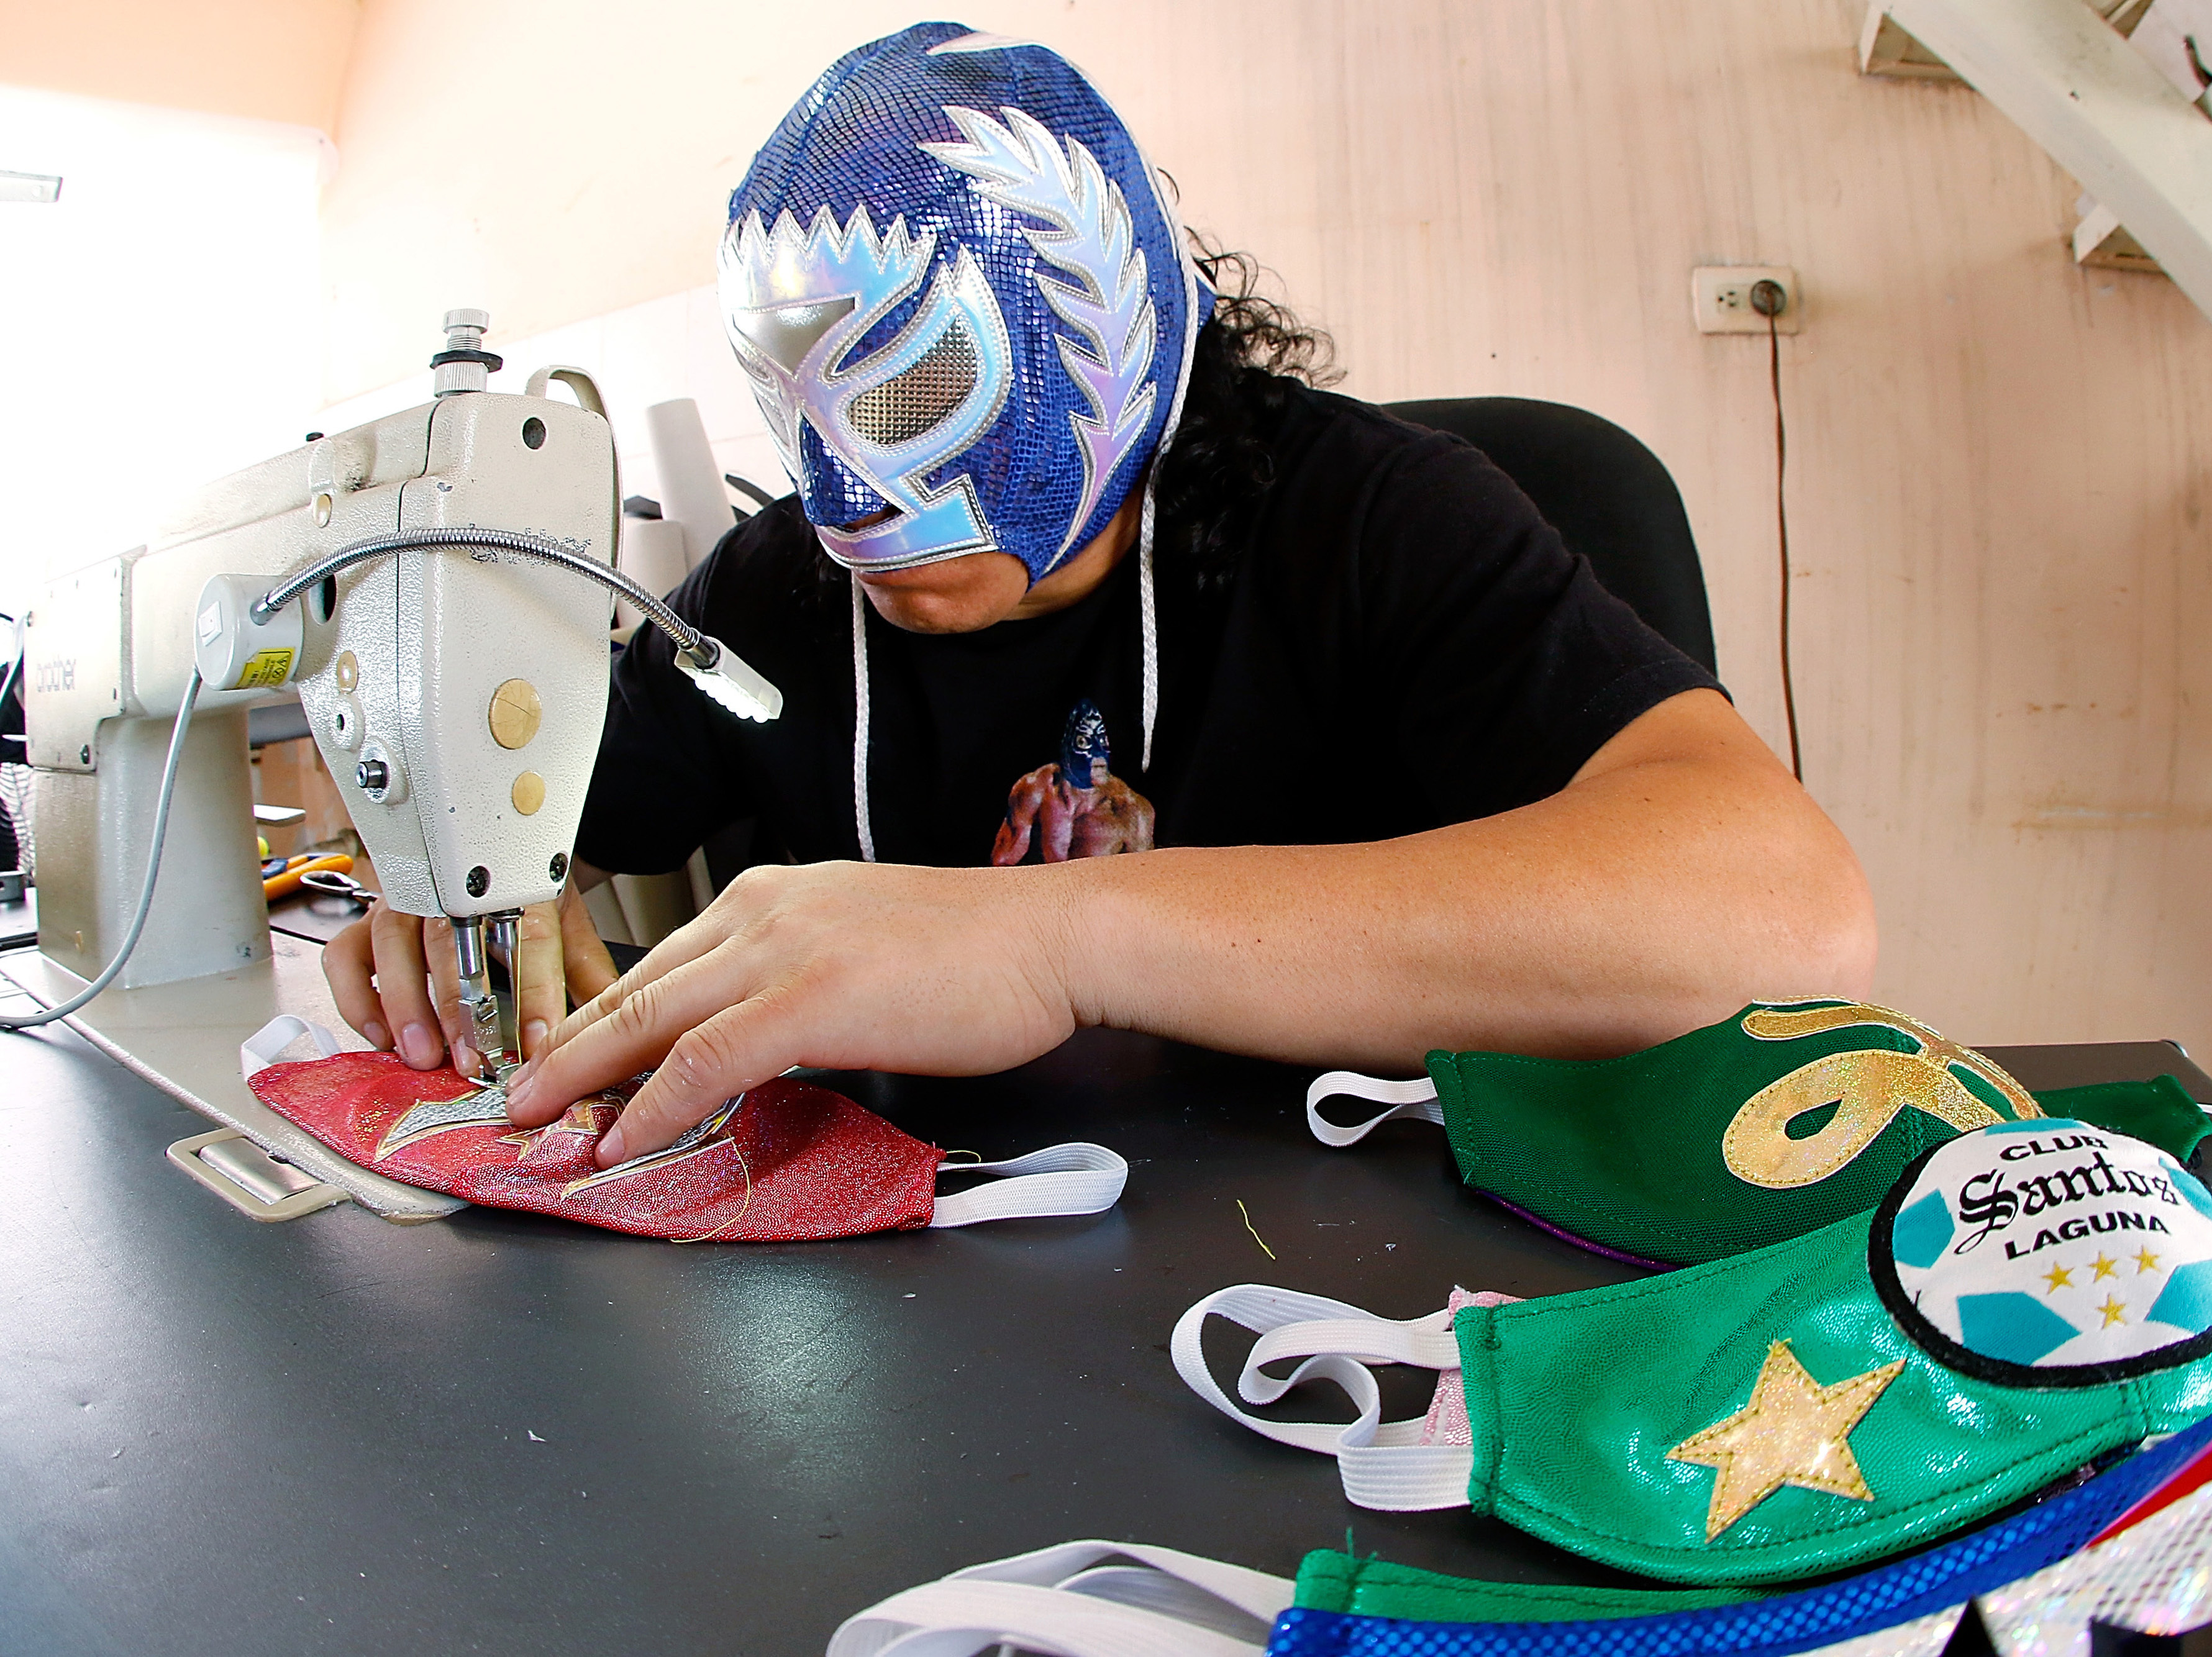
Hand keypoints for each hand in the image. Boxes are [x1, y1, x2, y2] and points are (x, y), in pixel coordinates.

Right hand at [323, 879, 618, 1074]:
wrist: (488, 852)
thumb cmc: (523, 897)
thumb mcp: (565, 926)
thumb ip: (585, 974)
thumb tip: (616, 1026)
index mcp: (517, 886)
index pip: (529, 938)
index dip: (534, 994)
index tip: (538, 1044)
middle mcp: (453, 889)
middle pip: (452, 943)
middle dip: (460, 1009)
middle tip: (471, 1061)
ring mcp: (404, 903)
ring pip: (393, 946)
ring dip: (405, 1004)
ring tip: (422, 1055)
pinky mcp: (366, 923)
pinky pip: (345, 958)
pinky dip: (357, 998)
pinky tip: (378, 1036)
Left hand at [502, 861, 1076, 1166]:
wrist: (1050, 939)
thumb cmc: (981, 952)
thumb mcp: (864, 947)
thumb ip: (802, 976)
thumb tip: (762, 1031)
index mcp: (775, 896)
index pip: (663, 962)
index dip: (602, 1017)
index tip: (565, 1058)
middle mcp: (763, 910)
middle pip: (637, 987)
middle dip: (565, 1047)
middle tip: (515, 1094)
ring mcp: (783, 952)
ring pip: (651, 1018)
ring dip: (583, 1077)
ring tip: (535, 1120)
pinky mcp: (809, 999)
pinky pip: (704, 1059)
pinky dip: (651, 1105)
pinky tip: (621, 1139)